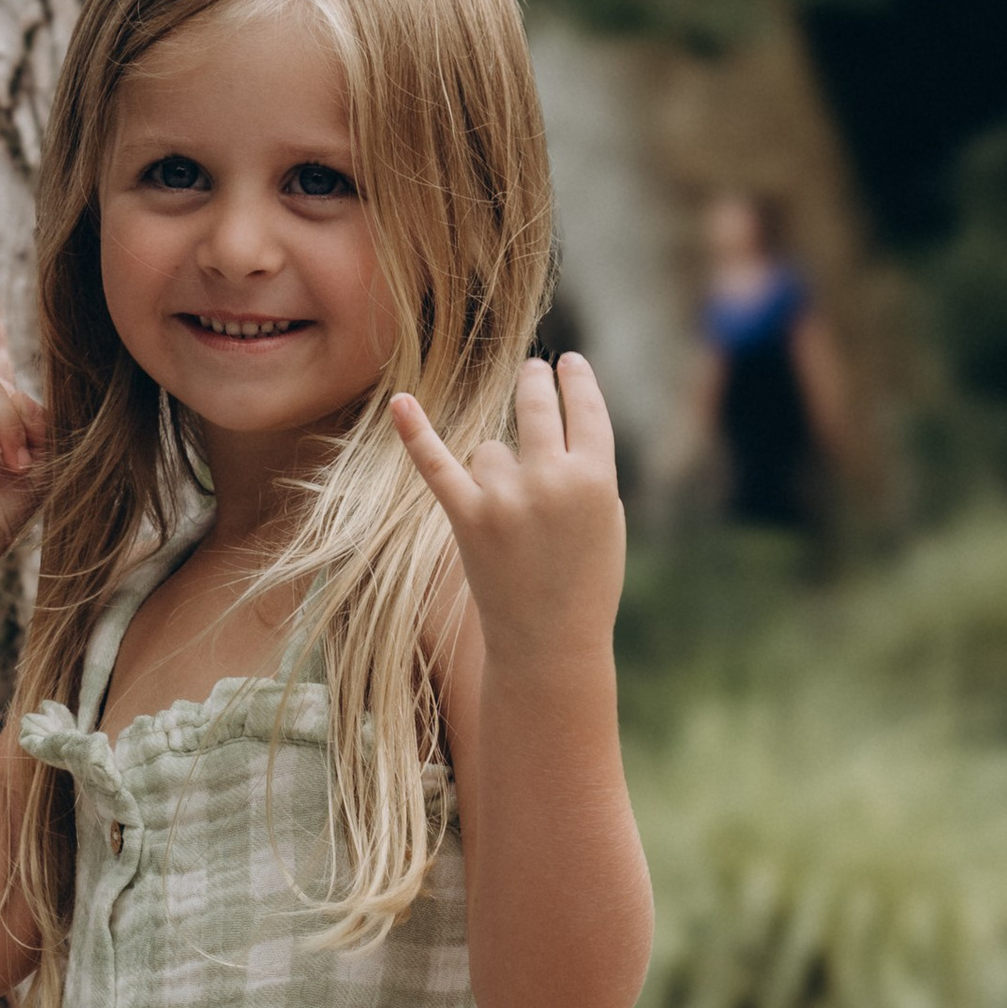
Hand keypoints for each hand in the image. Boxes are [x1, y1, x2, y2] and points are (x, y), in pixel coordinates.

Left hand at [392, 353, 624, 666]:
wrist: (549, 644)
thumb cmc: (585, 582)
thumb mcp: (607, 521)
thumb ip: (587, 468)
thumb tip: (555, 417)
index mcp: (597, 478)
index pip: (584, 406)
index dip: (574, 379)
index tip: (567, 363)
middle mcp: (550, 481)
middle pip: (535, 404)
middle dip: (535, 382)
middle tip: (534, 373)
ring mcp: (505, 498)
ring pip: (490, 448)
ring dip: (497, 470)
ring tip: (512, 519)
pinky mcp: (466, 518)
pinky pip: (437, 465)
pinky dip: (416, 433)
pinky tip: (399, 403)